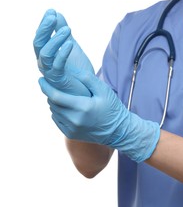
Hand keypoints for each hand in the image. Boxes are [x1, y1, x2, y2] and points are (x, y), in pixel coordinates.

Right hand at [33, 9, 93, 95]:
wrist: (87, 91)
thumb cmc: (78, 71)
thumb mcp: (71, 47)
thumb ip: (63, 32)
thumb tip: (56, 13)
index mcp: (46, 55)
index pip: (41, 37)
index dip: (44, 24)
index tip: (51, 11)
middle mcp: (44, 63)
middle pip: (38, 43)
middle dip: (45, 28)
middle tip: (52, 15)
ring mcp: (50, 72)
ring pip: (45, 53)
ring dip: (55, 39)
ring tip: (68, 29)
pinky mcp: (59, 80)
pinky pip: (57, 66)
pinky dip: (62, 53)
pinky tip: (71, 43)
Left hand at [38, 72, 159, 162]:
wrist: (118, 131)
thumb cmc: (112, 109)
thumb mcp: (104, 91)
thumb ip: (89, 80)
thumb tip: (73, 71)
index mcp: (82, 108)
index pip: (56, 96)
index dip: (45, 87)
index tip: (40, 79)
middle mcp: (74, 120)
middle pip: (53, 104)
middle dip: (50, 93)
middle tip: (52, 85)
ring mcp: (71, 129)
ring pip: (54, 112)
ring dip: (54, 103)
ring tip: (59, 95)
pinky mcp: (71, 135)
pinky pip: (57, 121)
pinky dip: (57, 112)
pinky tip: (65, 107)